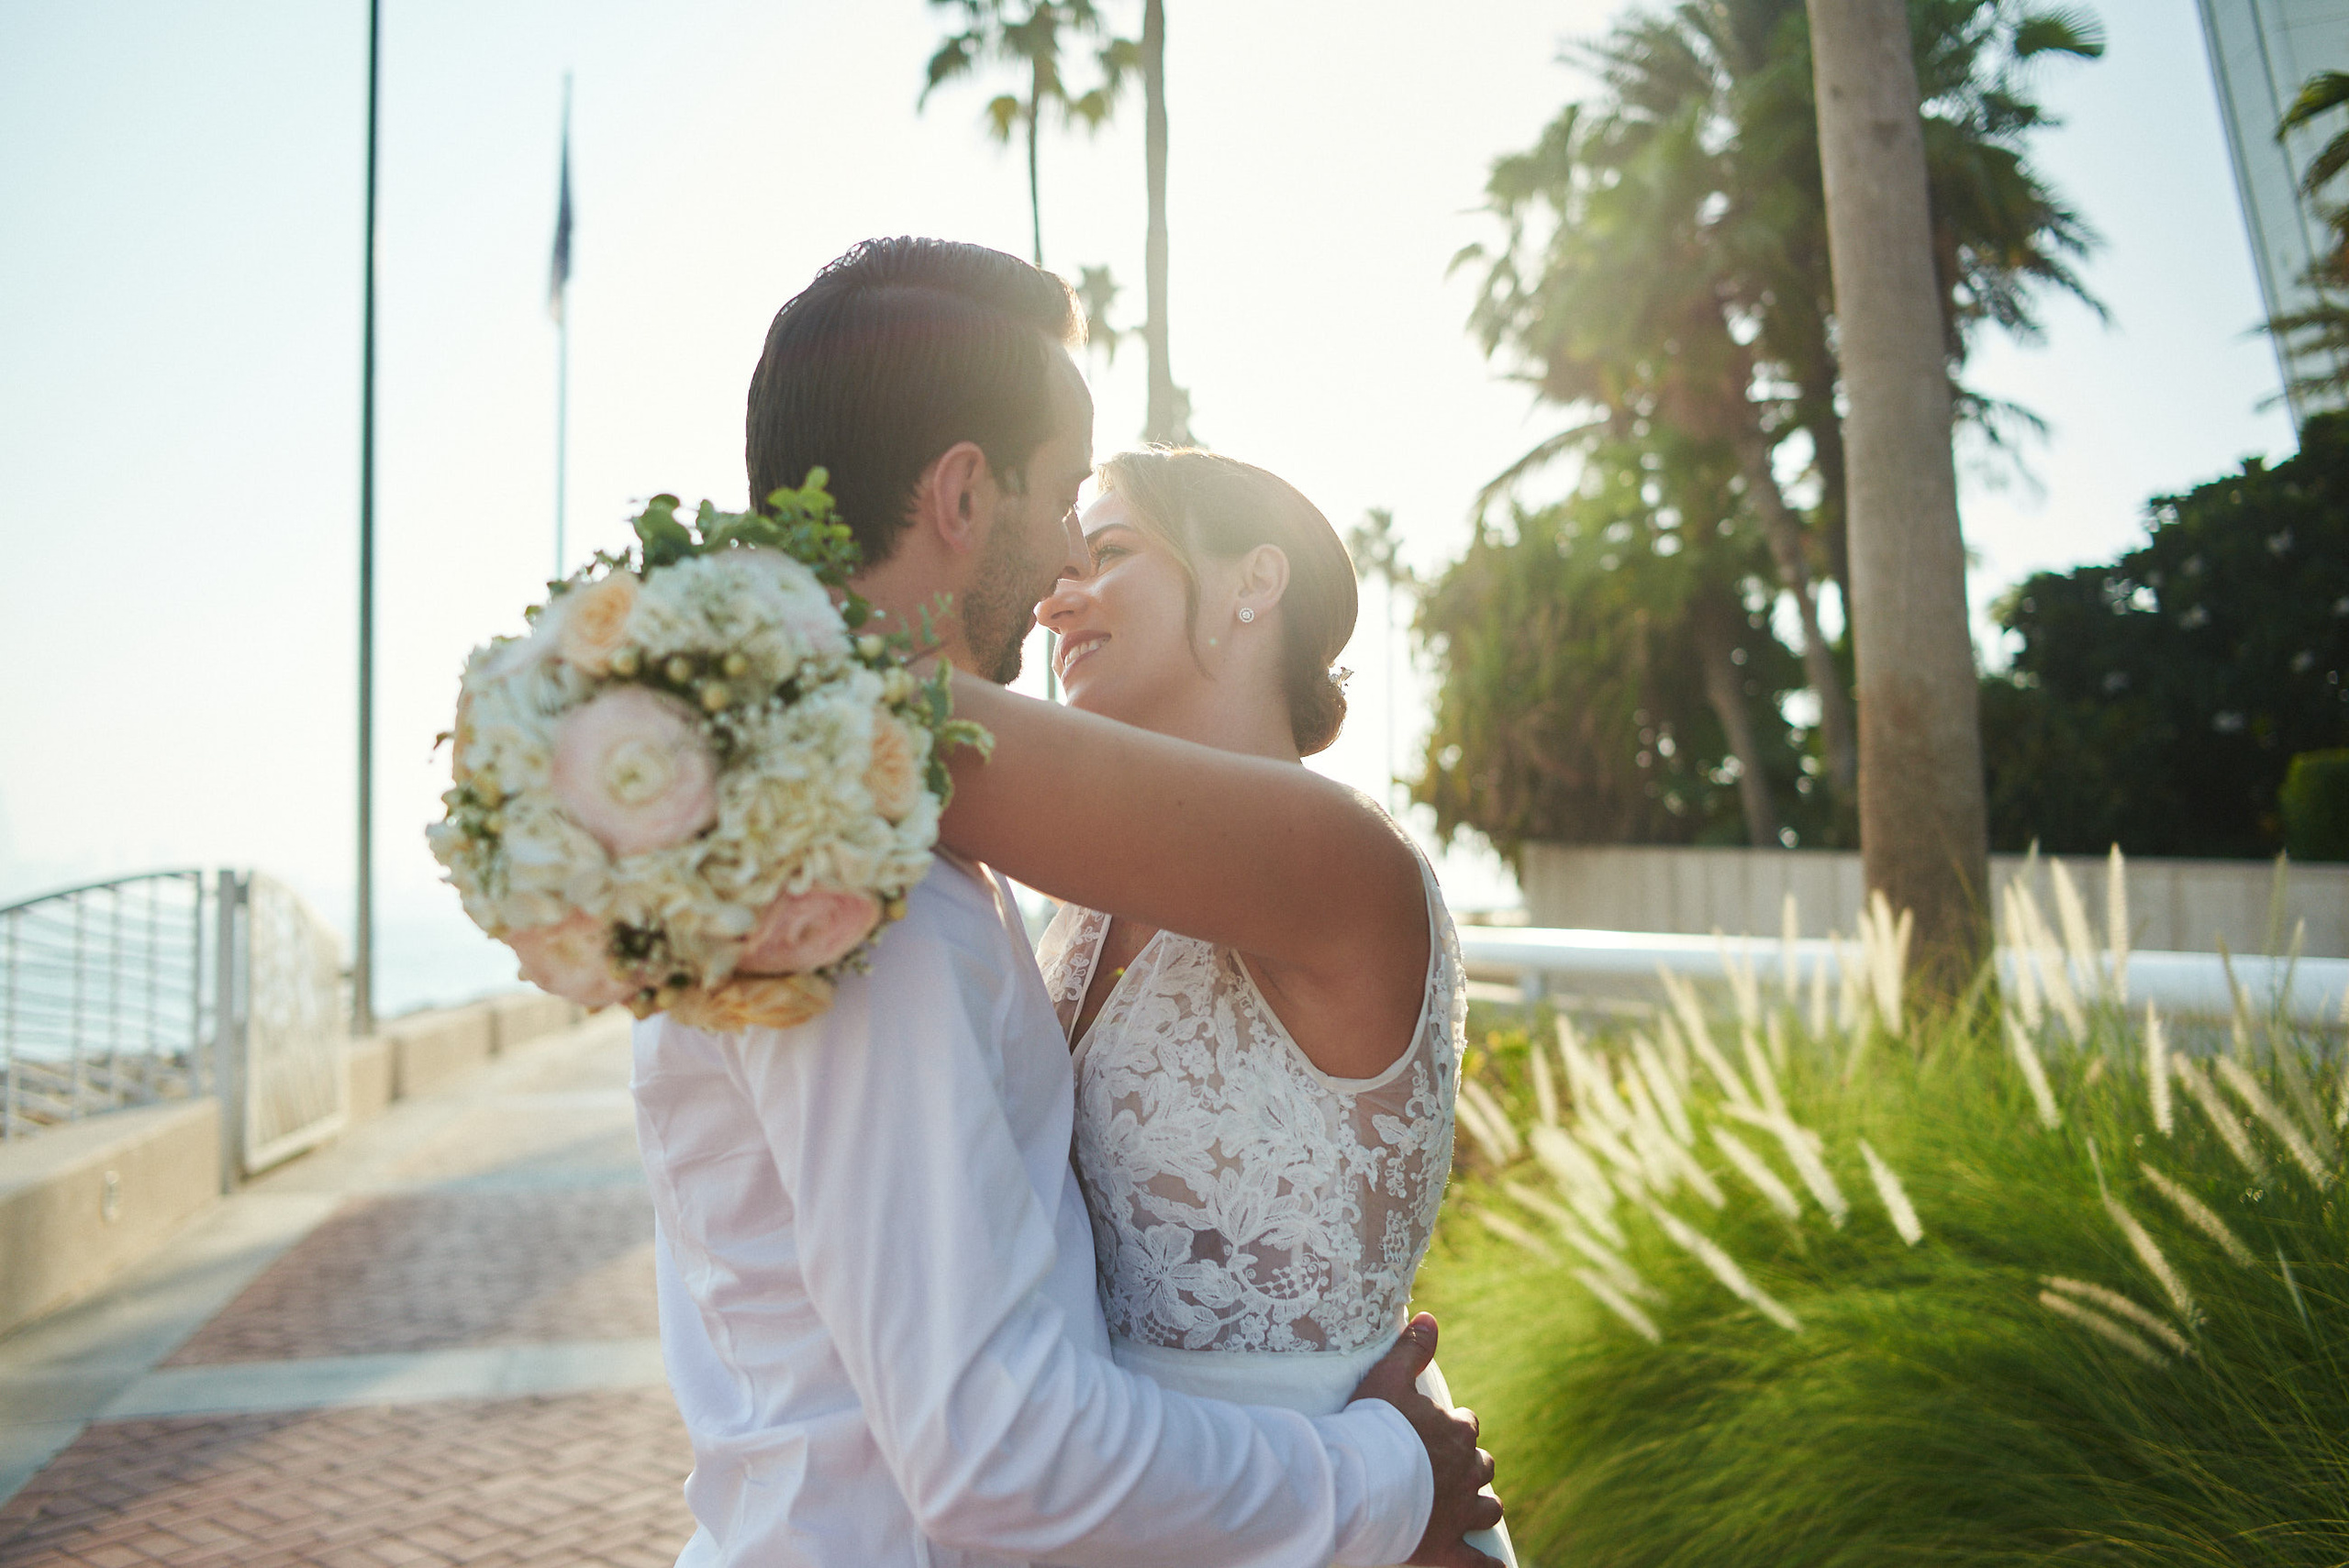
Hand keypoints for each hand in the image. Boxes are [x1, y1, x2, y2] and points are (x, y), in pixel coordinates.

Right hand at [1348, 1312, 1504, 1567]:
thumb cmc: (1372, 1429)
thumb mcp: (1388, 1378)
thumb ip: (1411, 1348)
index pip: (1467, 1425)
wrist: (1362, 1482)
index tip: (1439, 1431)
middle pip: (1483, 1466)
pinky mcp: (1450, 1548)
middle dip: (1472, 1467)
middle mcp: (1467, 1471)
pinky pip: (1478, 1563)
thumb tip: (1431, 1316)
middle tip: (1450, 1471)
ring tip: (1472, 1509)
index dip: (1455, 1428)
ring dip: (1483, 1506)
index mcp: (1457, 1432)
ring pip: (1489, 1508)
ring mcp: (1461, 1512)